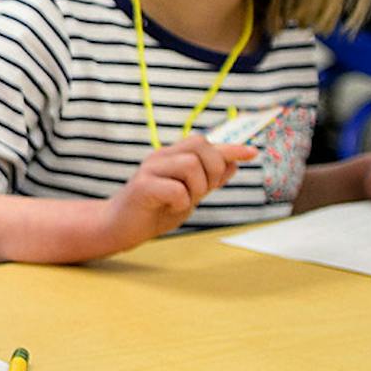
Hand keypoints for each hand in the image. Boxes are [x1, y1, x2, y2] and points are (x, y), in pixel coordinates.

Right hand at [92, 138, 256, 254]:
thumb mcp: (188, 193)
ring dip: (197, 188)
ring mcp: (149, 171)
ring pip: (191, 165)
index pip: (204, 144)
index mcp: (171, 157)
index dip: (230, 148)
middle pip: (201, 148)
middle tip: (199, 193)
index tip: (252, 153)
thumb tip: (233, 162)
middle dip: (212, 171)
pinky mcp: (142, 187)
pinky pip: (176, 189)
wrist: (117, 227)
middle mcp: (160, 158)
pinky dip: (181, 201)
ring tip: (184, 201)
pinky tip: (171, 208)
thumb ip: (208, 178)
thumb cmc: (153, 210)